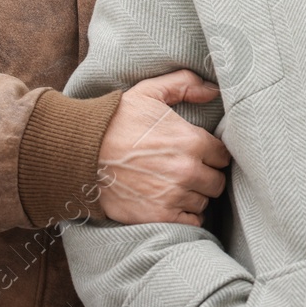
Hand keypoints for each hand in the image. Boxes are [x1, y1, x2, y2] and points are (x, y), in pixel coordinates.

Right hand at [96, 70, 230, 226]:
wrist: (81, 153)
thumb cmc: (116, 121)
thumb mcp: (149, 92)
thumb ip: (185, 84)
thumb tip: (213, 90)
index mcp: (192, 141)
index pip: (223, 156)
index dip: (213, 155)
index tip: (202, 155)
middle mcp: (187, 170)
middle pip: (217, 182)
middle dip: (207, 176)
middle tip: (191, 172)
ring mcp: (173, 196)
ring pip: (203, 202)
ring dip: (195, 195)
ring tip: (178, 186)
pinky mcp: (158, 216)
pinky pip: (191, 222)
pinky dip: (186, 216)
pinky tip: (174, 204)